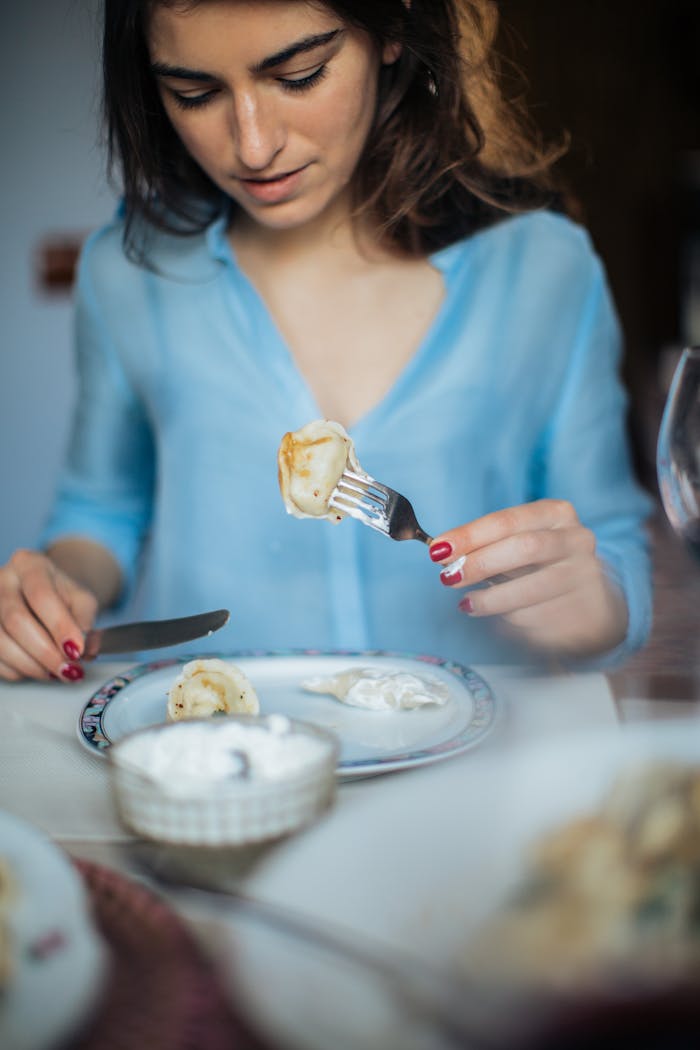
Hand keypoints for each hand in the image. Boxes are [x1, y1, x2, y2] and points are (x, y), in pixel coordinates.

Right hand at [0, 549, 97, 681]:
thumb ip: (85, 620)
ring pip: (0, 642)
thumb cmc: (61, 596)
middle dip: (45, 652)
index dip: (59, 626)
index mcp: (29, 565)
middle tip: (68, 669)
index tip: (77, 650)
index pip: (41, 596)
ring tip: (56, 672)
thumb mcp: (81, 599)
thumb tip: (85, 649)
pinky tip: (37, 670)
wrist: (44, 595)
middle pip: (16, 620)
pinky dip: (17, 671)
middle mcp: (2, 580)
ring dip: (31, 666)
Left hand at [429, 499, 627, 657]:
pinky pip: (544, 617)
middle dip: (481, 564)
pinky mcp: (589, 610)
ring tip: (469, 603)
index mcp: (556, 514)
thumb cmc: (542, 566)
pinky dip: (516, 620)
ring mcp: (588, 575)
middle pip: (525, 548)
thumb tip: (442, 550)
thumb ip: (483, 545)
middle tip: (449, 578)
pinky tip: (504, 618)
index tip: (439, 549)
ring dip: (493, 599)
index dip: (470, 535)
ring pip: (534, 587)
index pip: (508, 520)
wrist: (591, 600)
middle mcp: (577, 539)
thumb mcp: (516, 544)